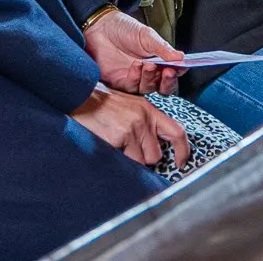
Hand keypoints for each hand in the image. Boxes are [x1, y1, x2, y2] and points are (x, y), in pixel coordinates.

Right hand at [71, 86, 188, 169]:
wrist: (79, 98)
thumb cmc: (102, 106)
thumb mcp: (129, 108)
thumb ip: (145, 123)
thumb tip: (155, 147)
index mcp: (149, 110)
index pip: (177, 132)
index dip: (183, 151)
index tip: (180, 162)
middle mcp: (144, 117)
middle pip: (156, 155)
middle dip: (143, 158)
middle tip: (128, 148)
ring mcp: (133, 127)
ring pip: (141, 161)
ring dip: (129, 158)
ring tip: (116, 143)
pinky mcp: (120, 136)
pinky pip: (126, 160)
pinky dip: (117, 157)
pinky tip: (109, 143)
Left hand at [83, 8, 182, 96]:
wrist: (98, 27)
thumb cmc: (122, 28)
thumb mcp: (146, 35)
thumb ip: (163, 48)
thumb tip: (181, 57)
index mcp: (158, 59)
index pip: (173, 72)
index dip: (177, 73)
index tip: (179, 67)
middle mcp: (148, 71)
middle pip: (163, 86)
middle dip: (168, 81)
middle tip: (168, 72)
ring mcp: (135, 77)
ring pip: (149, 88)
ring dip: (151, 78)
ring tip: (148, 64)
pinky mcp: (120, 82)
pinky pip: (132, 87)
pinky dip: (136, 78)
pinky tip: (136, 66)